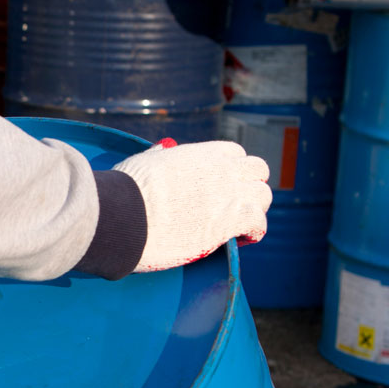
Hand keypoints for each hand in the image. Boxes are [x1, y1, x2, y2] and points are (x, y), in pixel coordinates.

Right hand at [113, 139, 271, 272]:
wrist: (125, 215)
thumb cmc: (126, 191)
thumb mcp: (144, 161)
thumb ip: (160, 156)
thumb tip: (163, 149)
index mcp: (202, 153)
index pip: (234, 153)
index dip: (230, 170)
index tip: (220, 184)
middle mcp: (222, 169)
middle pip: (257, 170)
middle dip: (249, 185)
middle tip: (233, 203)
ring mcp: (231, 194)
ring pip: (263, 195)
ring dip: (254, 208)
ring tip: (237, 223)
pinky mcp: (232, 220)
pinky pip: (259, 223)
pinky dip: (253, 231)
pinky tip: (241, 238)